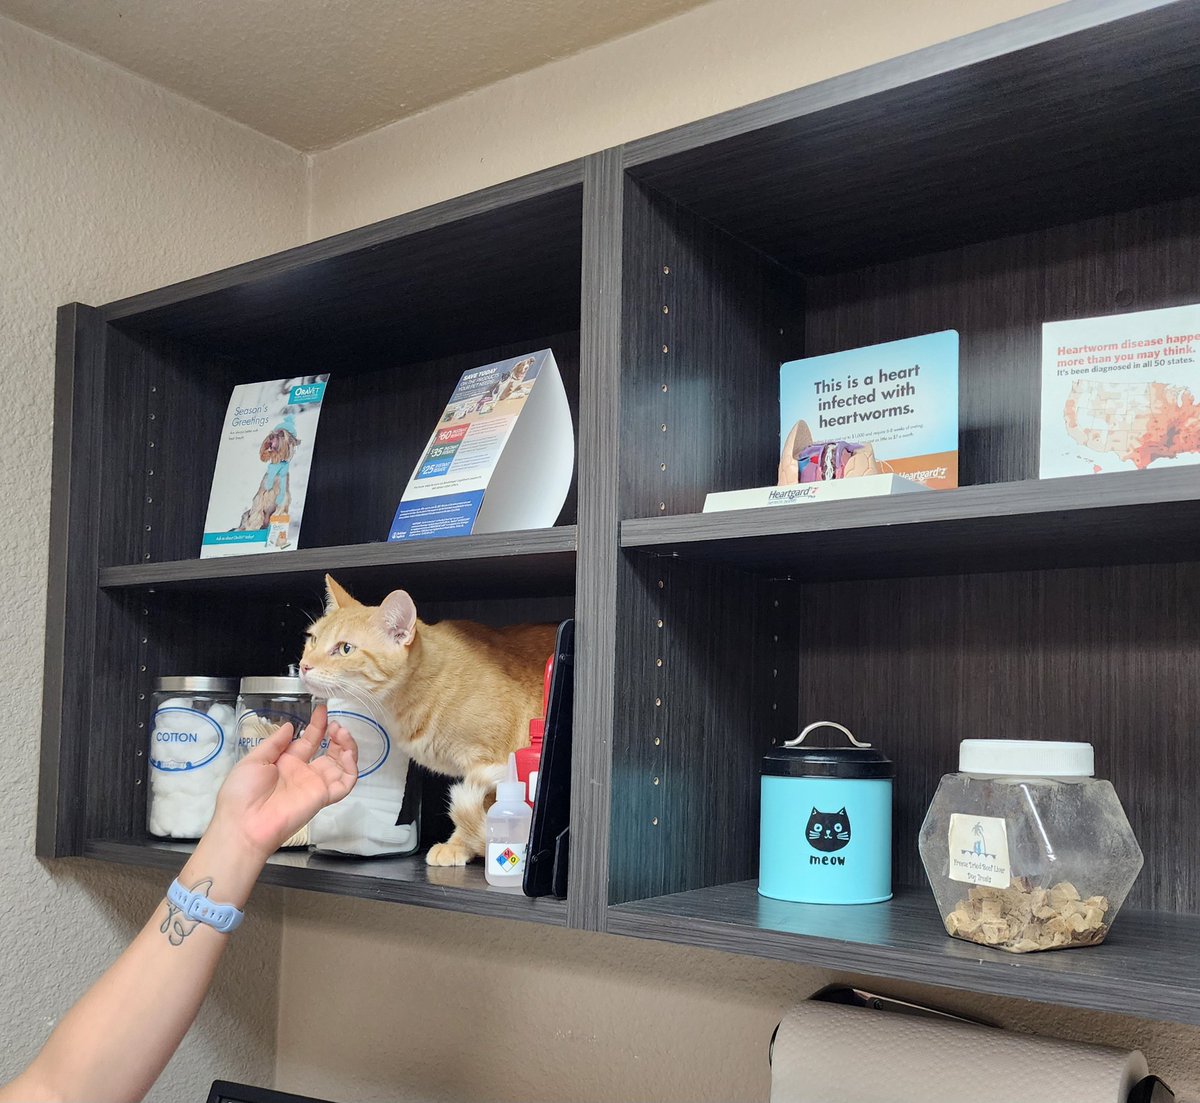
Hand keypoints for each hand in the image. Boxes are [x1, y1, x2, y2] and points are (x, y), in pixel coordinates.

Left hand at [209, 705, 357, 859]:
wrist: (243, 824)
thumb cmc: (241, 793)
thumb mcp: (253, 760)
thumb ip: (275, 743)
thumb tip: (290, 726)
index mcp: (286, 763)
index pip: (309, 741)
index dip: (318, 725)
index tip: (323, 709)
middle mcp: (304, 773)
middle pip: (330, 751)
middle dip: (336, 735)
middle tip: (335, 724)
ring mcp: (315, 785)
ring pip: (342, 764)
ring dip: (347, 747)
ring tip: (341, 732)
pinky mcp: (323, 797)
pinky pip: (345, 783)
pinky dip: (352, 768)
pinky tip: (347, 753)